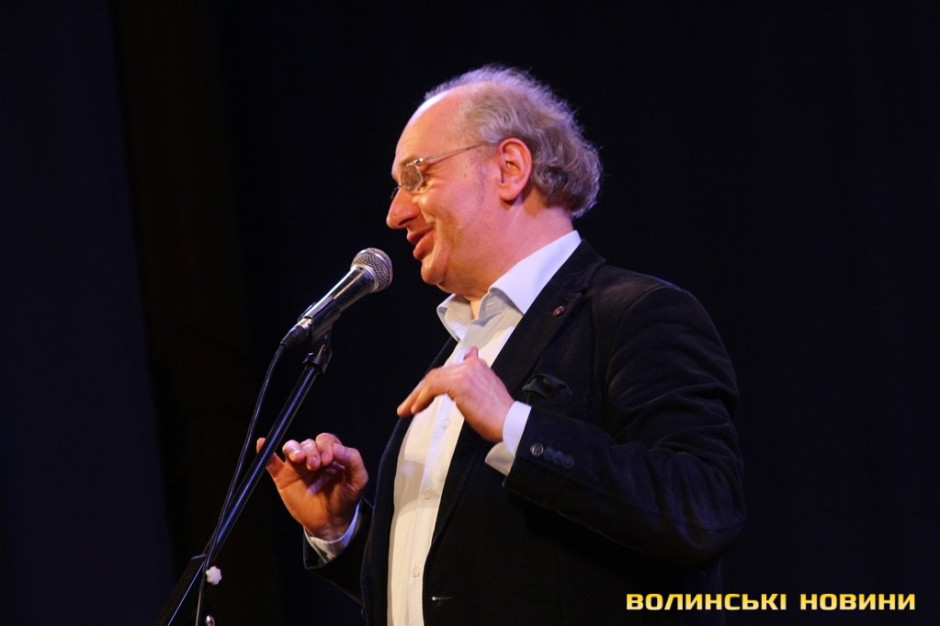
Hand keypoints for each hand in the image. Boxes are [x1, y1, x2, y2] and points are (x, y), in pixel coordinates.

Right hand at [257, 433, 367, 539]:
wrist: (330, 523)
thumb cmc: (344, 499)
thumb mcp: (358, 480)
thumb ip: (353, 461)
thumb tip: (339, 448)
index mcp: (331, 454)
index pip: (325, 440)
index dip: (326, 446)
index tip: (329, 459)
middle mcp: (313, 457)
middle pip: (308, 443)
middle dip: (312, 451)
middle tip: (316, 465)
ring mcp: (297, 467)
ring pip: (291, 447)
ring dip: (294, 449)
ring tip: (299, 459)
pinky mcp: (283, 477)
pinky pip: (272, 462)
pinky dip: (265, 452)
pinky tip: (262, 444)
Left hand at [396, 347, 513, 441]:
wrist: (510, 423)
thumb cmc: (500, 415)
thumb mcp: (486, 392)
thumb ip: (474, 379)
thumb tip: (469, 361)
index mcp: (477, 366)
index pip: (447, 371)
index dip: (431, 384)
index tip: (421, 397)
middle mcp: (470, 365)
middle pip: (436, 374)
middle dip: (420, 391)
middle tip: (408, 405)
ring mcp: (465, 373)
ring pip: (431, 380)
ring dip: (416, 396)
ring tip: (407, 409)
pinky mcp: (459, 384)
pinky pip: (432, 388)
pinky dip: (422, 398)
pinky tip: (416, 409)